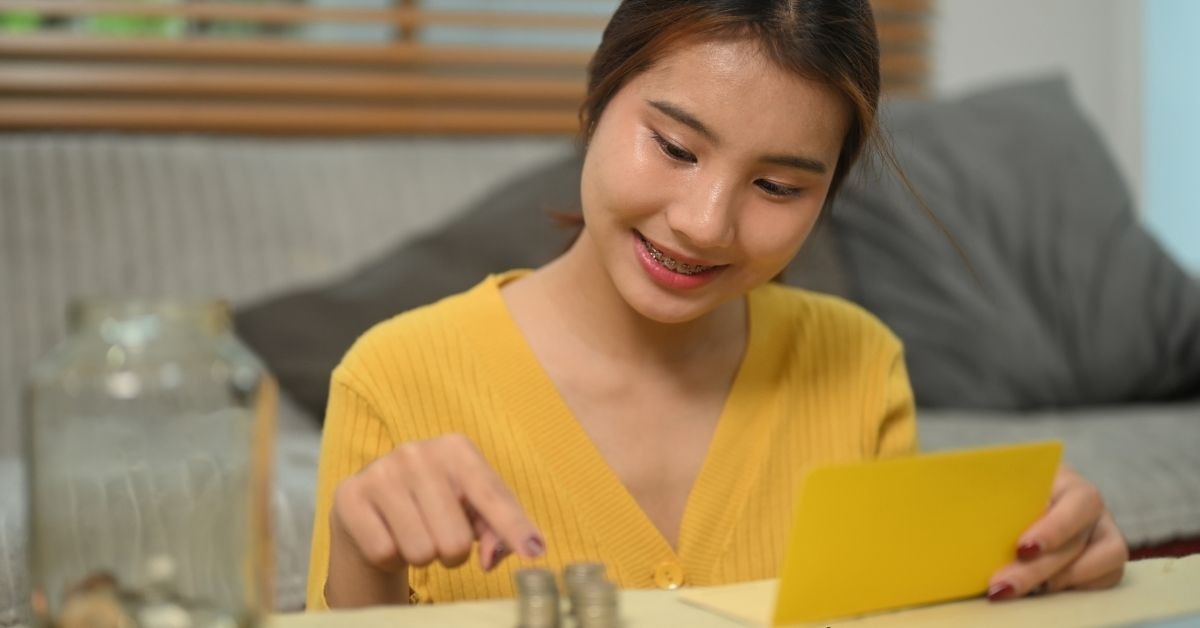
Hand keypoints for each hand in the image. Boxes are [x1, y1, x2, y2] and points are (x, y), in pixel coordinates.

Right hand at [326, 434, 544, 605]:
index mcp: (457, 449)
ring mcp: (381, 472)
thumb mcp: (472, 510)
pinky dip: (390, 556)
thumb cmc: (436, 505)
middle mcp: (418, 452)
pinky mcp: (350, 496)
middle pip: (455, 540)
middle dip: (452, 553)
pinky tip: (387, 534)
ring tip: (413, 535)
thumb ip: (496, 532)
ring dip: (421, 557)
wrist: (370, 504)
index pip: (492, 497)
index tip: (536, 554)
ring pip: (420, 552)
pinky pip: (384, 552)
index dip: (515, 529)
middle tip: (441, 540)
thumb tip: (492, 559)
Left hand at [987, 464, 1127, 600]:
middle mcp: (1093, 509)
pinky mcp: (1109, 559)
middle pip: (1075, 542)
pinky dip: (1077, 588)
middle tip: (1002, 586)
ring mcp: (1105, 534)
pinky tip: (1043, 592)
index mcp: (1069, 483)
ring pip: (1104, 561)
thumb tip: (964, 518)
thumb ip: (995, 498)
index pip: (1077, 503)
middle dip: (1036, 569)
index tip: (1023, 549)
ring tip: (1023, 592)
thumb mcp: (1005, 486)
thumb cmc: (1014, 490)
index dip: (1054, 529)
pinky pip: (1108, 578)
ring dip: (1060, 580)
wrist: (1031, 498)